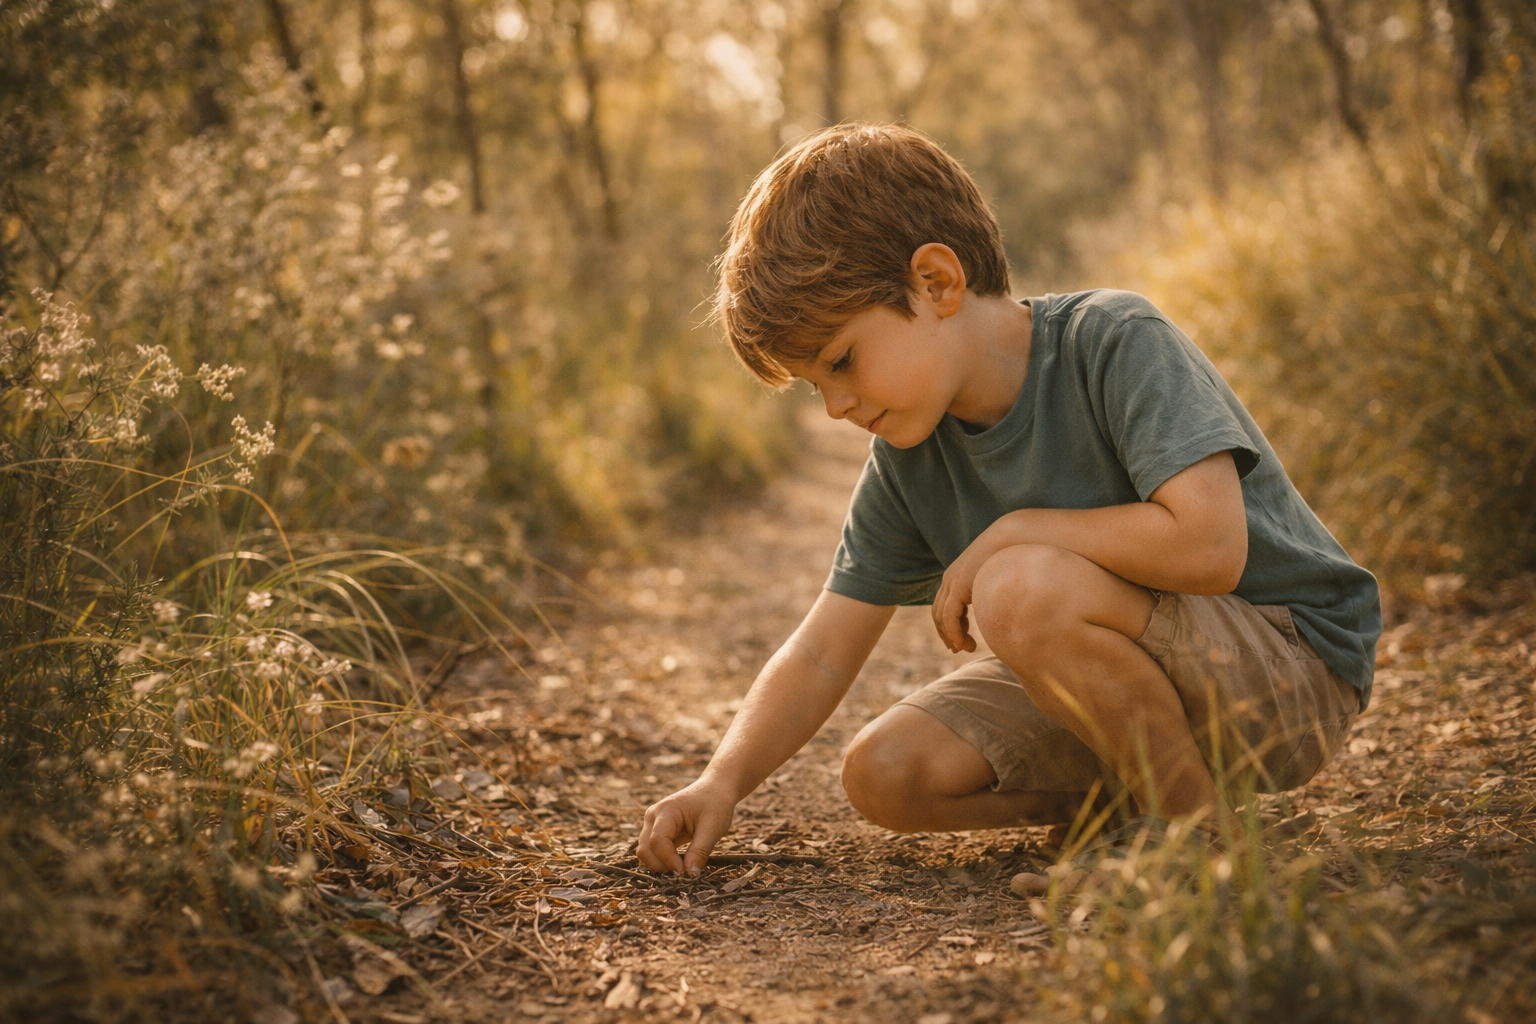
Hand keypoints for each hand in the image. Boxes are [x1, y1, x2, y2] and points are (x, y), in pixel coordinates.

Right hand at [636, 778, 735, 875]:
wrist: (715, 789)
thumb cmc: (716, 804)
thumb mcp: (713, 828)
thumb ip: (700, 852)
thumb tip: (690, 876)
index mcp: (666, 810)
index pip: (657, 841)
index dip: (668, 860)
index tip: (685, 874)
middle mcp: (653, 816)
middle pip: (645, 849)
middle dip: (661, 866)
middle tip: (684, 875)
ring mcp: (653, 824)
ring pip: (646, 852)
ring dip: (661, 865)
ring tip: (684, 870)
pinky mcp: (657, 831)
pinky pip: (653, 851)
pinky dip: (664, 861)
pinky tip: (681, 864)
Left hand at [931, 533, 1000, 652]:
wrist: (1012, 538)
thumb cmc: (1011, 557)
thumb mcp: (997, 578)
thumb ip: (992, 591)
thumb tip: (1004, 605)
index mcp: (957, 577)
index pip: (944, 607)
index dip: (949, 626)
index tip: (961, 641)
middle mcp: (950, 579)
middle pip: (938, 614)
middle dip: (947, 634)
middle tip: (959, 649)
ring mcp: (952, 582)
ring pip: (941, 617)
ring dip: (952, 636)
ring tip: (966, 648)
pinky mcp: (958, 586)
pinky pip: (949, 616)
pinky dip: (953, 632)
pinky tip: (962, 643)